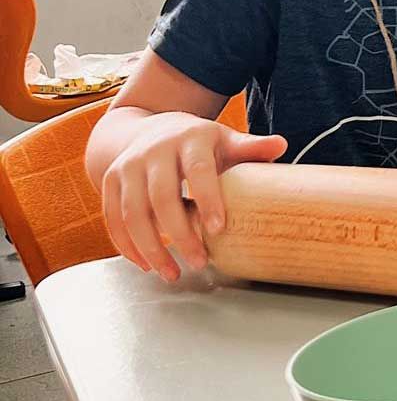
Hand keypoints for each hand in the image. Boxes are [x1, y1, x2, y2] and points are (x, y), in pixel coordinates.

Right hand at [102, 112, 286, 282]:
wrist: (147, 128)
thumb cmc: (195, 142)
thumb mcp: (223, 139)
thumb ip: (250, 147)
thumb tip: (282, 146)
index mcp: (190, 138)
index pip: (198, 169)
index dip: (208, 198)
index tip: (219, 229)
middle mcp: (154, 150)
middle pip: (162, 196)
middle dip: (179, 234)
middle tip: (199, 262)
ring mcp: (128, 165)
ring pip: (133, 212)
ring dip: (151, 248)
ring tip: (171, 273)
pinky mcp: (110, 181)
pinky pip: (114, 218)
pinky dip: (127, 245)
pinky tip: (146, 264)